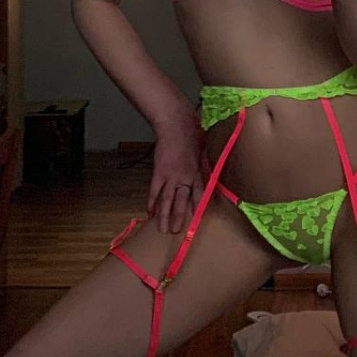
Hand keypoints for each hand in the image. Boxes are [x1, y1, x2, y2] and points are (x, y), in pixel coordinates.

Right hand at [147, 111, 210, 232]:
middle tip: (177, 232)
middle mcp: (186, 178)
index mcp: (198, 173)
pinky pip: (154, 190)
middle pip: (182, 202)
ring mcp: (172, 176)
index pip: (199, 196)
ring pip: (167, 201)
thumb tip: (207, 170)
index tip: (197, 220)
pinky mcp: (159, 172)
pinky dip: (151, 202)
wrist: (177, 124)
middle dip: (180, 218)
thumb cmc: (192, 131)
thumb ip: (203, 163)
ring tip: (163, 229)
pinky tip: (148, 212)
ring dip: (165, 216)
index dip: (198, 209)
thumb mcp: (204, 149)